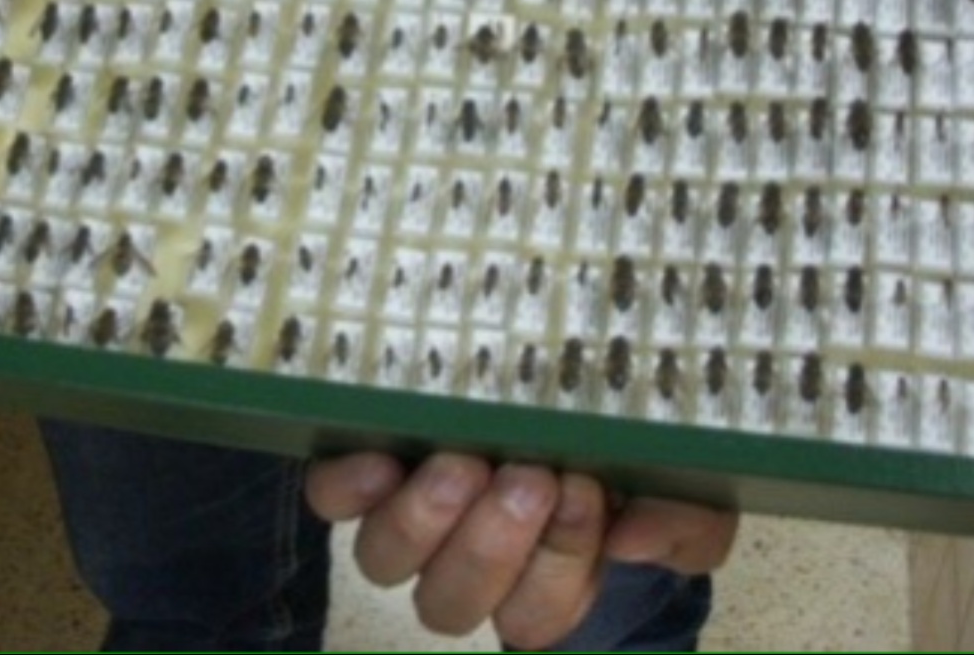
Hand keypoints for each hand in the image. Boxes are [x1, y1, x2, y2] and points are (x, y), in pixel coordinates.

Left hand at [305, 452, 736, 648]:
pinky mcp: (356, 474)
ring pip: (388, 562)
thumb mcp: (681, 490)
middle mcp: (459, 565)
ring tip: (465, 462)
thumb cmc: (621, 459)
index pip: (532, 620)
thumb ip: (682, 524)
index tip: (586, 495)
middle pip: (450, 605)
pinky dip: (352, 484)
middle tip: (529, 478)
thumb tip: (633, 541)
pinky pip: (331, 498)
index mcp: (536, 586)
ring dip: (427, 520)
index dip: (557, 571)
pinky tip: (384, 457)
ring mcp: (404, 522)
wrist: (559, 394)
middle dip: (493, 547)